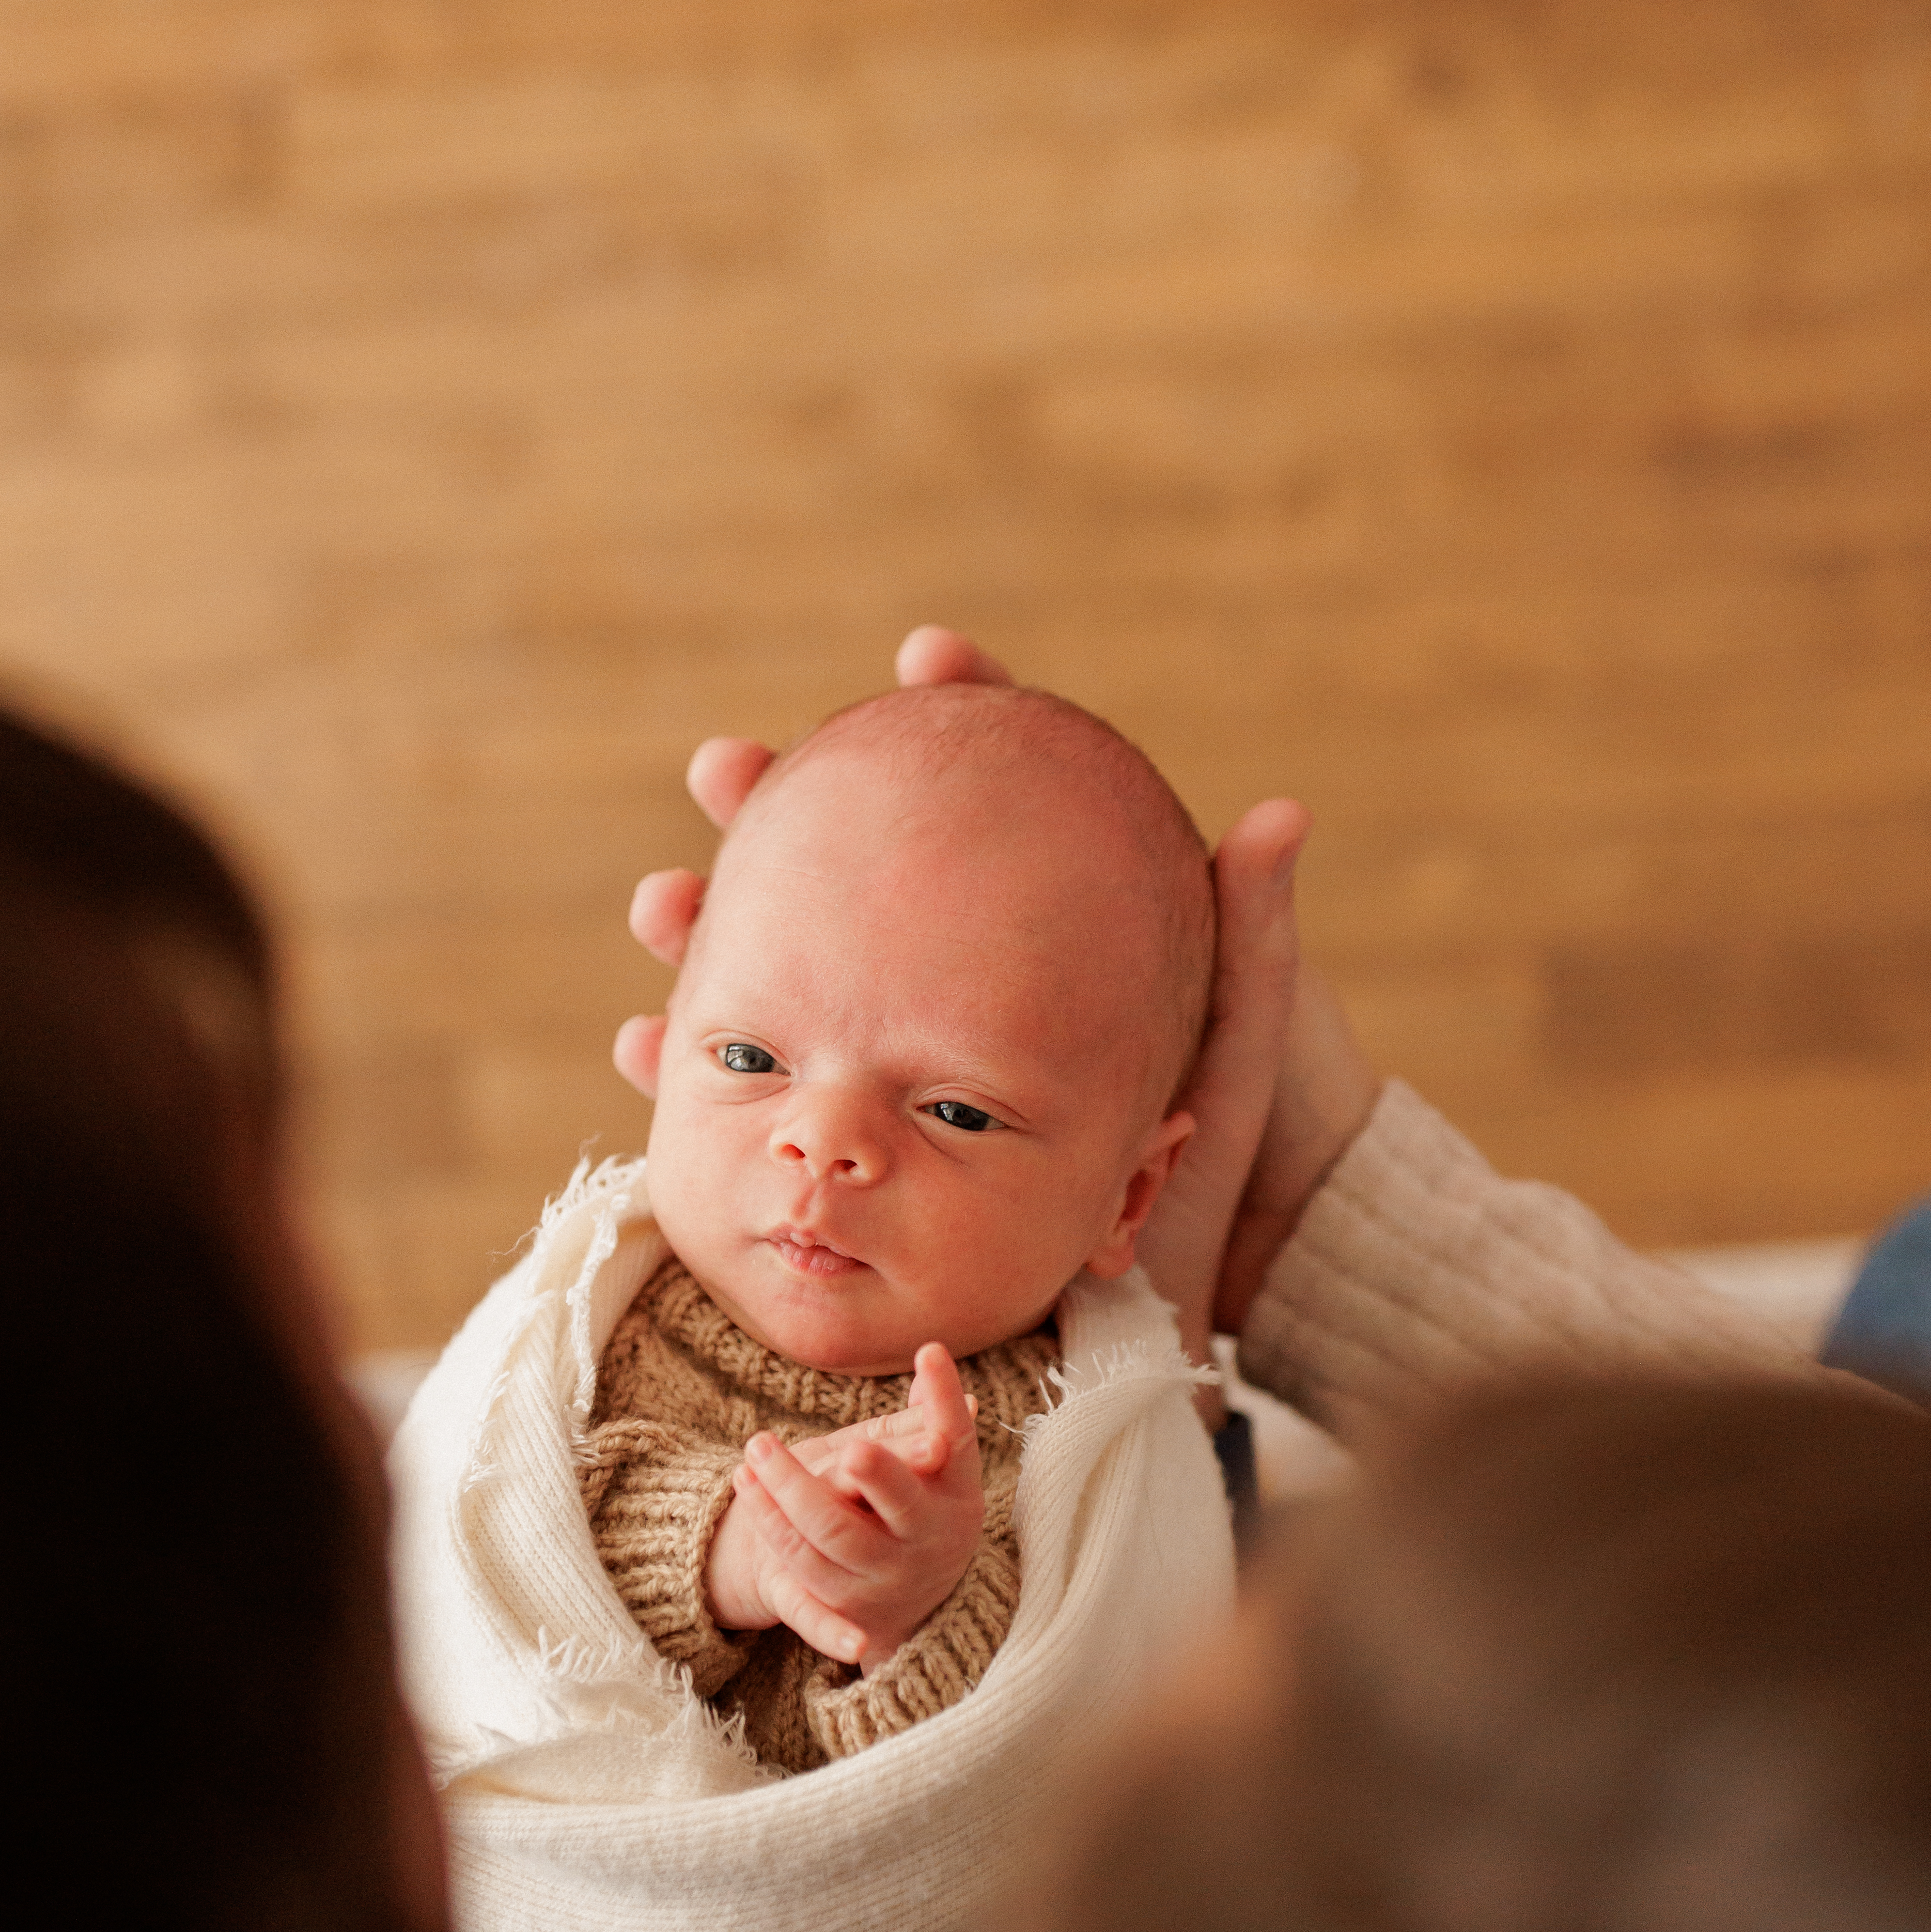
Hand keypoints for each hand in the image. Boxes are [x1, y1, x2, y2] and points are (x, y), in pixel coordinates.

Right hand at [614, 628, 1380, 1351]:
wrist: (1223, 1273)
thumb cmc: (1250, 1150)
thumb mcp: (1246, 1041)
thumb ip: (1252, 935)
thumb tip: (1282, 816)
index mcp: (1036, 934)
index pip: (981, 805)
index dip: (949, 720)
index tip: (922, 658)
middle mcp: (951, 982)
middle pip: (848, 874)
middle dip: (772, 814)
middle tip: (722, 768)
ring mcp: (906, 1060)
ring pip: (786, 978)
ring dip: (713, 936)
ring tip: (664, 906)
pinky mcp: (882, 1150)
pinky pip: (776, 1103)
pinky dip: (706, 1074)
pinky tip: (648, 1051)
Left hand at [705, 1343, 984, 1668]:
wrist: (905, 1606)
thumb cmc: (915, 1511)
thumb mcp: (932, 1471)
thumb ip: (927, 1418)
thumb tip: (930, 1357)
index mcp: (954, 1497)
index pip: (956, 1443)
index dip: (945, 1403)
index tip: (928, 1350)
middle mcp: (927, 1539)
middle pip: (900, 1501)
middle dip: (877, 1472)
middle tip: (851, 1448)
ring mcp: (885, 1576)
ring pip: (832, 1532)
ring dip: (790, 1488)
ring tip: (758, 1447)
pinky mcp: (842, 1605)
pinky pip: (799, 1563)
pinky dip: (772, 1528)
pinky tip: (746, 1489)